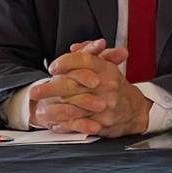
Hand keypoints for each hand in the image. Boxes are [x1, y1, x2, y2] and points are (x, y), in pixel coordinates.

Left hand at [30, 40, 150, 137]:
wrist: (135, 110)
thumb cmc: (116, 87)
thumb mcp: (106, 67)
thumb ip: (89, 54)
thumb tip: (75, 47)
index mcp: (107, 70)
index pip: (86, 60)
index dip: (66, 62)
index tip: (52, 68)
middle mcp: (107, 86)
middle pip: (75, 84)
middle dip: (51, 88)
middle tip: (35, 91)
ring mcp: (106, 104)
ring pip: (75, 106)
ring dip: (54, 109)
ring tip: (39, 110)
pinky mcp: (103, 122)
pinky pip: (80, 124)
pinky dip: (65, 124)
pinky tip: (55, 123)